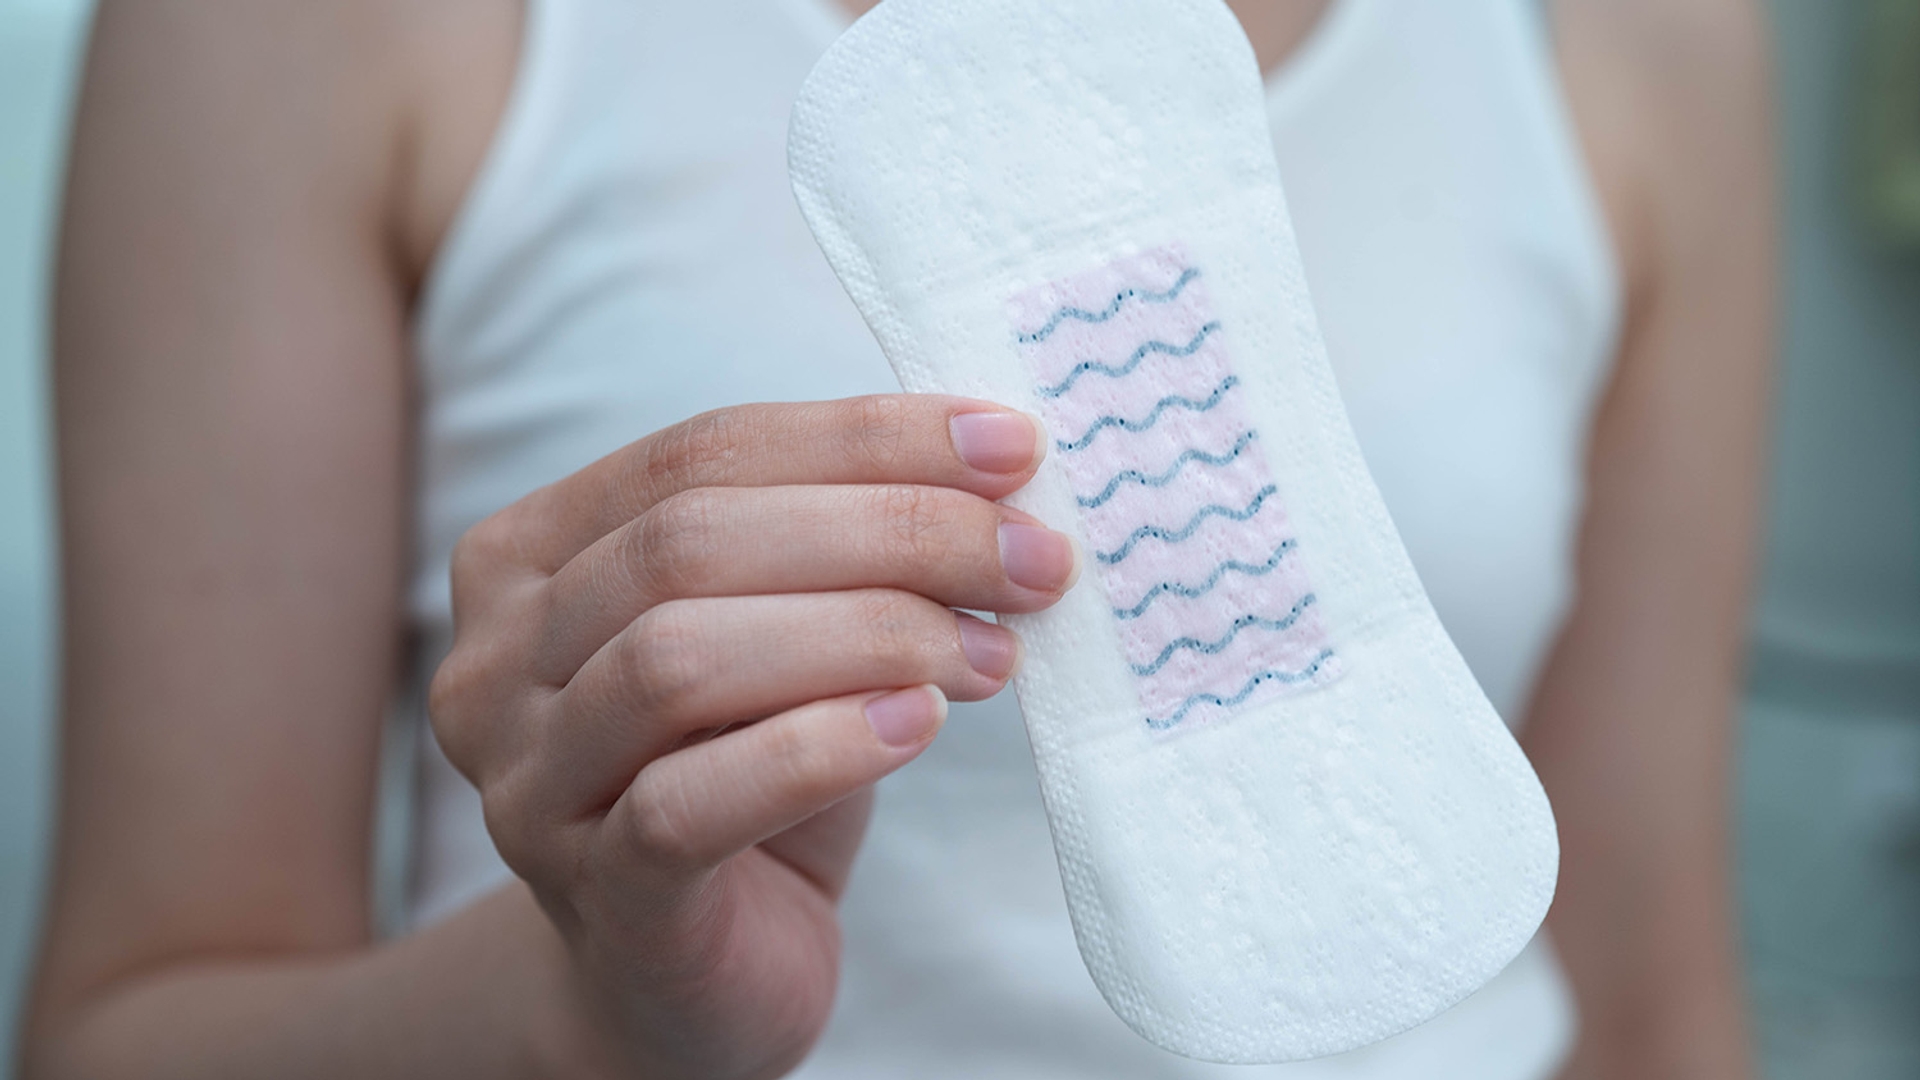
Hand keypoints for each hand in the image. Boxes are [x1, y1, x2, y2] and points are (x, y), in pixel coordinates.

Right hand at [428, 396, 1075, 1078]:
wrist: (690, 975)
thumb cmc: (746, 774)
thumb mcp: (782, 632)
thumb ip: (836, 543)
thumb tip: (994, 469)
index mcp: (529, 556)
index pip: (699, 452)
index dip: (863, 438)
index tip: (1010, 447)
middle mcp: (496, 660)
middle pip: (688, 542)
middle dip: (889, 530)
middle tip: (1031, 558)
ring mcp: (528, 784)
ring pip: (679, 660)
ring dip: (867, 634)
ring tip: (993, 653)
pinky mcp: (595, 894)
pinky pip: (690, 803)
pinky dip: (818, 749)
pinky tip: (918, 727)